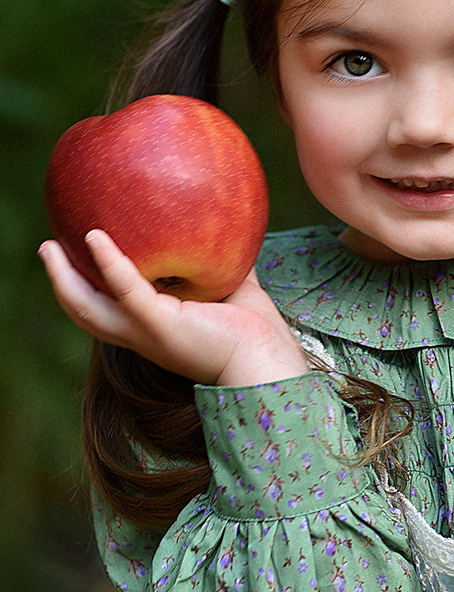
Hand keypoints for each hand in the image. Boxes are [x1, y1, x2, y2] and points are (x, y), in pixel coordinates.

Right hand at [39, 229, 307, 386]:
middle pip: (85, 312)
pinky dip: (110, 264)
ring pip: (89, 309)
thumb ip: (225, 263)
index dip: (86, 288)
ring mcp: (148, 333)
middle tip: (47, 248)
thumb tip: (232, 229)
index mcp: (155, 329)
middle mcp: (143, 335)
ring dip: (65, 277)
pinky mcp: (161, 326)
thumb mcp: (233, 288)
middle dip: (61, 282)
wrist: (268, 362)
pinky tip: (96, 237)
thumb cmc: (256, 333)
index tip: (73, 258)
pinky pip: (127, 291)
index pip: (110, 310)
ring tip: (50, 246)